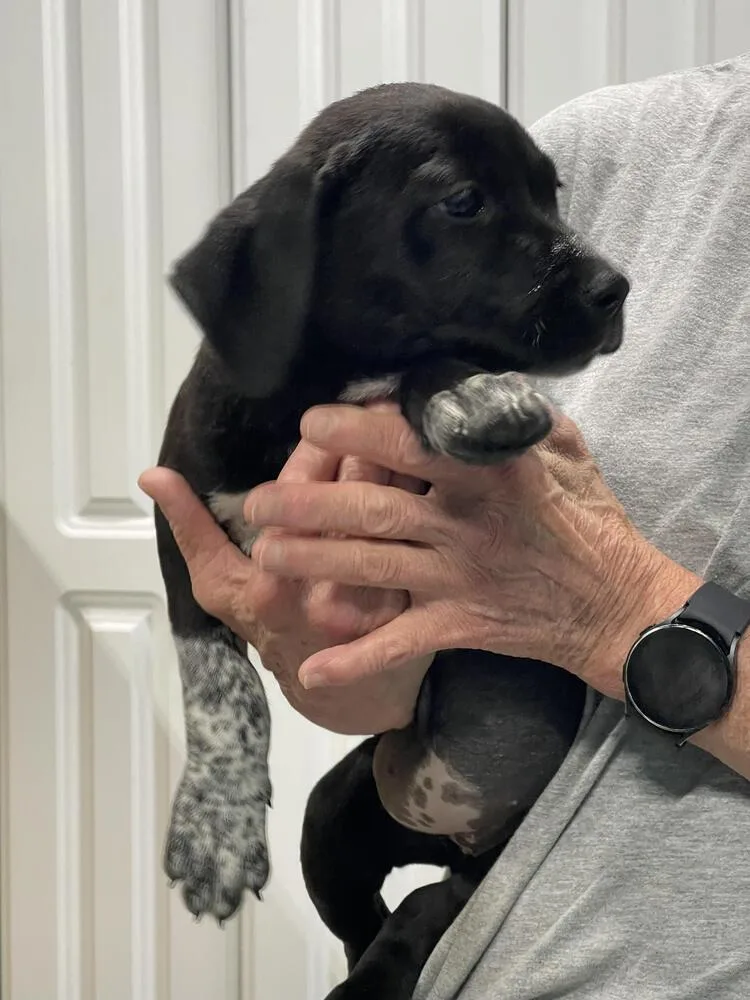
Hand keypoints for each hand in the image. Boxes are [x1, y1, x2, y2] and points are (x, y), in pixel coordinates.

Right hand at [139, 436, 432, 735]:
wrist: (341, 698)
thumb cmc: (272, 631)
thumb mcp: (219, 587)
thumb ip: (191, 527)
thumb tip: (151, 475)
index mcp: (269, 578)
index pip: (298, 488)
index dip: (316, 443)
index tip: (328, 415)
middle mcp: (322, 588)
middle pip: (353, 492)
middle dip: (369, 438)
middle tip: (385, 397)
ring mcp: (373, 600)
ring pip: (396, 511)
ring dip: (407, 461)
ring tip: (412, 420)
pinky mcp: (416, 607)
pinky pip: (428, 539)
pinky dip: (435, 502)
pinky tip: (443, 470)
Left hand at [246, 405, 698, 695]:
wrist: (617, 605)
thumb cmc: (589, 519)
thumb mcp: (566, 450)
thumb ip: (518, 418)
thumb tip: (471, 388)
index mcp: (486, 474)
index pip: (410, 446)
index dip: (356, 433)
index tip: (311, 422)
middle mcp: (462, 525)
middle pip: (373, 512)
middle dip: (308, 506)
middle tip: (256, 501)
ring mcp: (458, 578)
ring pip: (372, 569)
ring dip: (314, 562)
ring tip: (264, 554)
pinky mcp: (460, 624)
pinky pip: (401, 643)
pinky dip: (357, 660)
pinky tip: (312, 672)